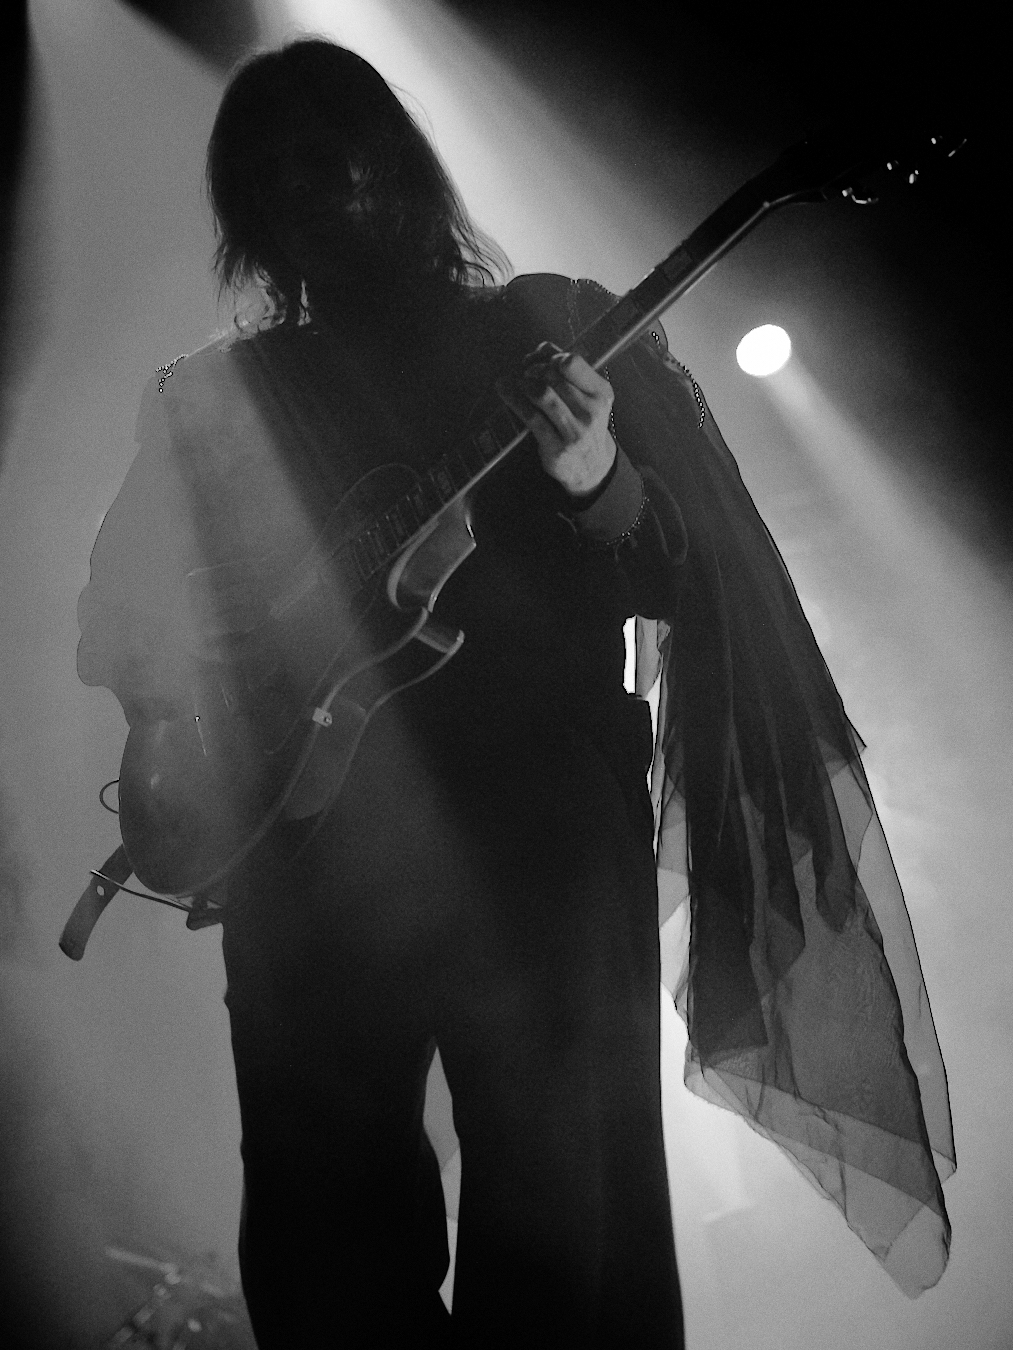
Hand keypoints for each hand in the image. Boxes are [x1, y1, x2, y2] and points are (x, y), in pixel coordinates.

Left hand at [498, 343, 615, 496]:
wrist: (591, 467)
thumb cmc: (584, 424)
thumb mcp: (588, 397)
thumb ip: (570, 371)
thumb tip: (542, 347)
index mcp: (601, 393)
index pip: (572, 362)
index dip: (550, 356)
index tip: (538, 360)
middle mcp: (591, 411)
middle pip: (553, 376)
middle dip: (533, 369)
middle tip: (524, 372)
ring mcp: (574, 431)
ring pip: (542, 394)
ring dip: (524, 383)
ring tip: (518, 383)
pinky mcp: (555, 447)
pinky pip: (530, 417)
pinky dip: (513, 399)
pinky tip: (504, 389)